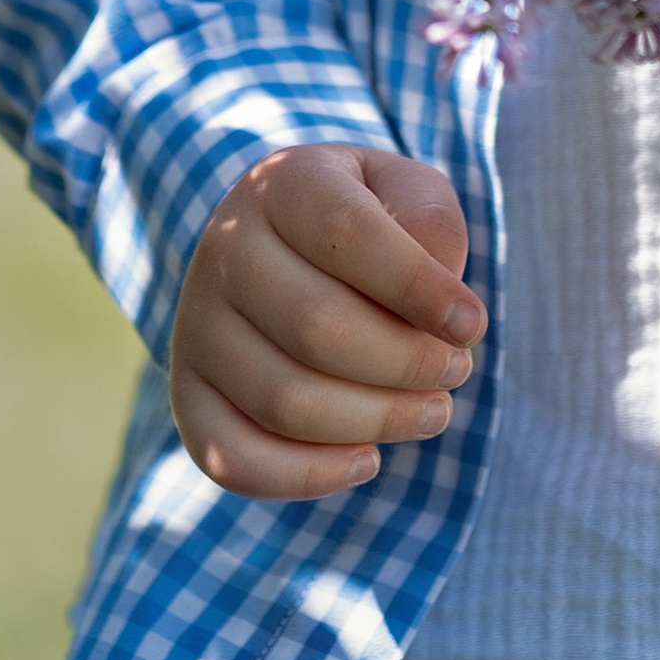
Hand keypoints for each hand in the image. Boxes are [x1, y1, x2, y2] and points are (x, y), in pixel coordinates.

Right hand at [170, 143, 485, 500]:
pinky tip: (367, 459)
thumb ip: (432, 227)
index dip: (418, 289)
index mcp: (281, 183)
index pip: (348, 236)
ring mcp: (196, 326)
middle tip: (456, 370)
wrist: (286, 240)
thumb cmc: (368, 219)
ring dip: (375, 421)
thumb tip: (441, 312)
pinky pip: (233, 459)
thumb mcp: (406, 192)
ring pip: (284, 402)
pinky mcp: (187, 395)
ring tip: (433, 411)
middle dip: (406, 363)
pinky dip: (307, 477)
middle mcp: (224, 248)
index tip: (472, 324)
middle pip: (317, 328)